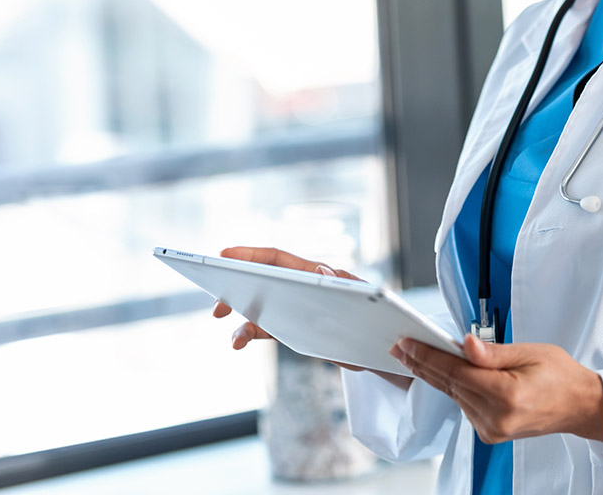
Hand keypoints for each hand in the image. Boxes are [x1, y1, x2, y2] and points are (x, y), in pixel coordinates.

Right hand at [211, 246, 411, 390]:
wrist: (386, 349)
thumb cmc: (378, 317)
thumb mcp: (363, 301)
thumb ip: (341, 286)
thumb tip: (321, 269)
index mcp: (318, 275)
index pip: (279, 259)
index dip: (251, 255)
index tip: (223, 254)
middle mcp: (302, 287)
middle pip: (262, 279)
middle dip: (236, 284)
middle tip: (216, 297)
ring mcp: (296, 307)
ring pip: (259, 305)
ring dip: (239, 312)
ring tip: (223, 323)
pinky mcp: (294, 329)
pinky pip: (265, 328)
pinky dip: (248, 333)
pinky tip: (236, 342)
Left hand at [390, 334, 602, 443]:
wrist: (578, 406)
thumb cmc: (560, 375)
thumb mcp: (530, 352)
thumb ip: (493, 352)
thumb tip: (464, 344)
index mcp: (507, 395)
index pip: (456, 373)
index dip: (428, 356)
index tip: (407, 343)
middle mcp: (496, 417)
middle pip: (449, 385)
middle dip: (423, 363)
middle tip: (400, 346)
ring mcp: (491, 429)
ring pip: (453, 395)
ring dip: (434, 375)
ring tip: (414, 354)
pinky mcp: (489, 433)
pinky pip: (463, 405)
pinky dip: (452, 387)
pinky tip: (441, 372)